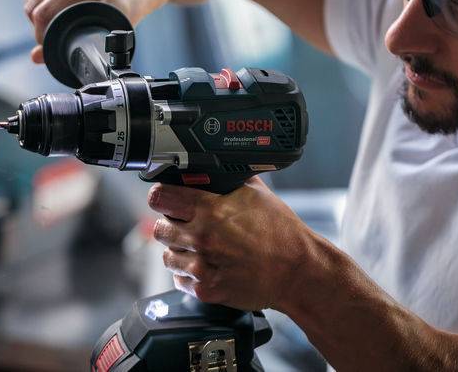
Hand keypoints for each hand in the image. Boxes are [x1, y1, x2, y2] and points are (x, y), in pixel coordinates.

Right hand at [24, 0, 176, 62]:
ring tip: (58, 20)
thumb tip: (36, 57)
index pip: (42, 16)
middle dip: (40, 26)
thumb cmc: (131, 2)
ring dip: (38, 12)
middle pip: (34, 6)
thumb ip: (73, 45)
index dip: (42, 37)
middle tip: (55, 36)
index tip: (49, 46)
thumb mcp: (110, 29)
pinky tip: (57, 3)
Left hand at [147, 176, 314, 310]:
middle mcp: (202, 237)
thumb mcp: (256, 193)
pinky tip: (206, 265)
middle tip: (186, 224)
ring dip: (178, 250)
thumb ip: (227, 179)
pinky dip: (188, 273)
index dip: (161, 196)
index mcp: (210, 209)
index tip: (165, 198)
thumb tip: (208, 169)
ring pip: (167, 256)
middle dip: (170, 224)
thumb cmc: (281, 232)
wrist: (298, 271)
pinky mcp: (206, 290)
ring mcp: (202, 266)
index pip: (160, 197)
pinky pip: (179, 279)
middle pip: (159, 228)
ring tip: (198, 247)